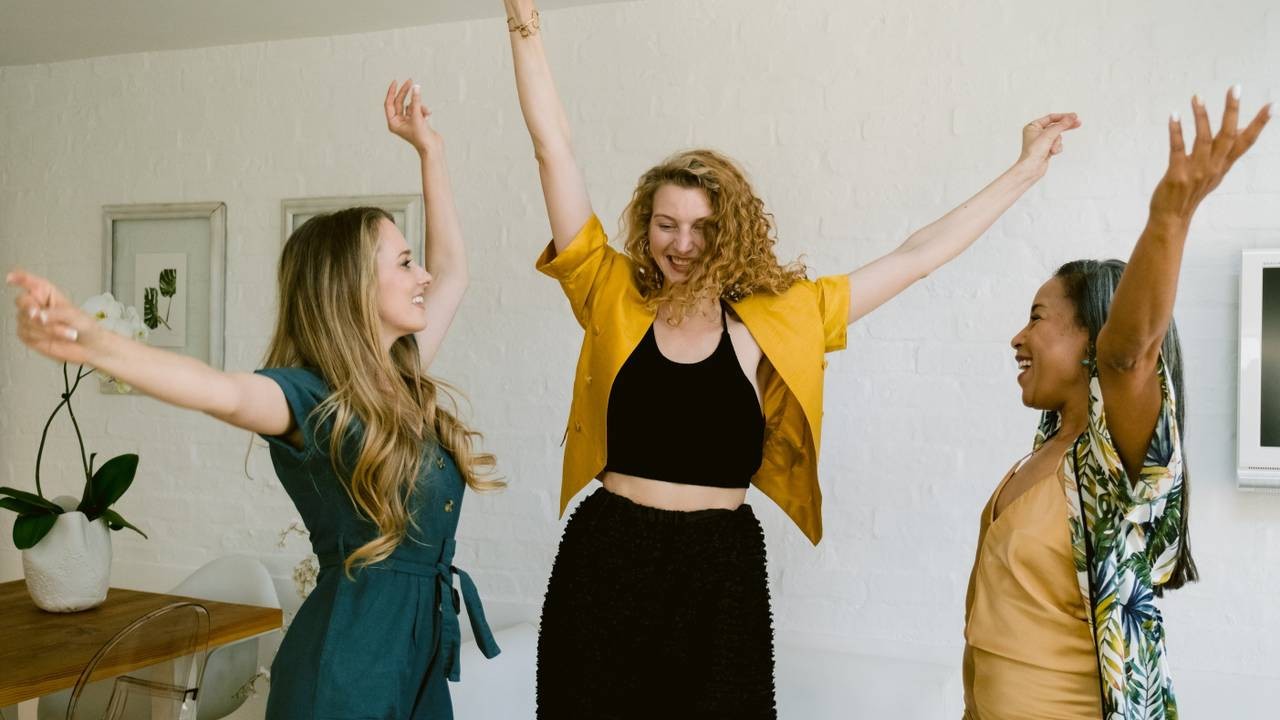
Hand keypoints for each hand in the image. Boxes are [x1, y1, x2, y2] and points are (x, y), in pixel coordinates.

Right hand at [7, 270, 100, 365]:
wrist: (90, 347)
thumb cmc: (85, 326)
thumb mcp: (73, 315)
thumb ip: (55, 313)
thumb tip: (38, 316)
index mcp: (47, 293)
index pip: (31, 282)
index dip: (20, 278)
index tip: (11, 278)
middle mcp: (36, 305)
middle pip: (21, 301)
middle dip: (30, 309)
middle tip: (40, 316)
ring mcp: (30, 321)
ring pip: (26, 321)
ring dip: (48, 329)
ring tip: (68, 333)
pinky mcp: (28, 335)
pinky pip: (27, 334)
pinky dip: (43, 337)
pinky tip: (56, 339)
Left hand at [385, 79, 441, 155]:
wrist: (433, 148)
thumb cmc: (422, 137)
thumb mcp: (417, 116)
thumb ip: (416, 101)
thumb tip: (416, 87)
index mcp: (393, 123)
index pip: (389, 103)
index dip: (392, 92)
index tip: (396, 81)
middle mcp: (399, 122)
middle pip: (400, 102)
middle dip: (406, 93)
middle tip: (411, 81)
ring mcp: (408, 122)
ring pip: (411, 106)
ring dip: (419, 105)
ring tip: (425, 112)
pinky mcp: (417, 122)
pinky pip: (418, 110)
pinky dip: (424, 110)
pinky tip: (428, 115)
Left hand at [1017, 112, 1081, 178]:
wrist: (1032, 169)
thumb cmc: (1034, 152)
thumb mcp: (1049, 135)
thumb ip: (1061, 125)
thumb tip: (1071, 117)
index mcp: (1033, 126)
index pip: (1050, 118)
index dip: (1063, 117)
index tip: (1074, 116)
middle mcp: (1036, 133)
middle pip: (1055, 126)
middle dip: (1065, 127)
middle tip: (1078, 123)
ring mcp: (1042, 141)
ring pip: (1057, 137)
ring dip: (1057, 143)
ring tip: (1051, 149)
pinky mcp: (1046, 149)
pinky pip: (1057, 145)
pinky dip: (1056, 148)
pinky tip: (1052, 153)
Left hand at [1150, 87, 1270, 223]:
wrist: (1172, 219)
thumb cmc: (1191, 192)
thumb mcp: (1215, 172)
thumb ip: (1227, 152)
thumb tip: (1241, 129)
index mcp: (1224, 166)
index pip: (1246, 142)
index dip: (1259, 124)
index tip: (1271, 105)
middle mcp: (1214, 167)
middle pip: (1228, 136)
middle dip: (1232, 111)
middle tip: (1236, 88)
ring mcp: (1196, 172)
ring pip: (1203, 139)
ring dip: (1201, 116)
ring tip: (1197, 97)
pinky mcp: (1177, 175)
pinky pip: (1178, 148)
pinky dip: (1176, 131)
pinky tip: (1174, 116)